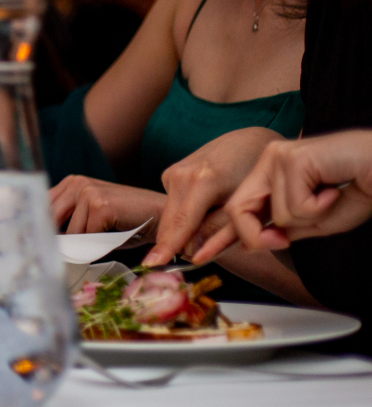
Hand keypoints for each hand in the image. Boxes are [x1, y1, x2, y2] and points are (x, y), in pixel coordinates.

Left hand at [50, 176, 166, 237]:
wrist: (159, 217)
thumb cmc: (125, 222)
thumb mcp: (89, 220)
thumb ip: (66, 225)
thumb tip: (44, 242)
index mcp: (70, 183)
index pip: (42, 208)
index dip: (41, 228)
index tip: (39, 244)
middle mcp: (76, 183)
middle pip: (52, 222)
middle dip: (59, 241)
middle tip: (67, 254)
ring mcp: (88, 192)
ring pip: (72, 234)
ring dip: (85, 245)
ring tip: (103, 239)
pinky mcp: (100, 205)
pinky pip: (88, 237)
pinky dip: (97, 245)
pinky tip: (112, 237)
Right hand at [145, 126, 280, 266]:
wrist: (248, 142)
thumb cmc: (256, 175)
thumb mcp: (246, 206)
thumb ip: (218, 230)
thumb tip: (191, 252)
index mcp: (202, 181)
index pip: (181, 224)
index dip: (167, 247)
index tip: (150, 265)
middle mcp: (180, 175)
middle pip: (170, 223)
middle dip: (176, 244)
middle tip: (185, 260)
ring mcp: (172, 173)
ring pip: (170, 216)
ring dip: (183, 230)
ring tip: (209, 227)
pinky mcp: (170, 174)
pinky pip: (173, 205)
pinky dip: (184, 216)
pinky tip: (203, 210)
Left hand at [199, 130, 371, 261]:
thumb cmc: (360, 189)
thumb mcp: (315, 220)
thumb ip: (282, 229)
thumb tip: (250, 244)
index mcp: (271, 174)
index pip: (238, 208)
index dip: (219, 235)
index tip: (199, 256)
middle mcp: (269, 161)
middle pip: (238, 209)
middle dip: (252, 236)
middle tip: (281, 242)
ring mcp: (278, 156)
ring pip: (274, 213)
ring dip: (308, 217)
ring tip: (331, 197)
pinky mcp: (292, 157)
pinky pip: (294, 206)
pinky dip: (319, 207)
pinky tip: (335, 190)